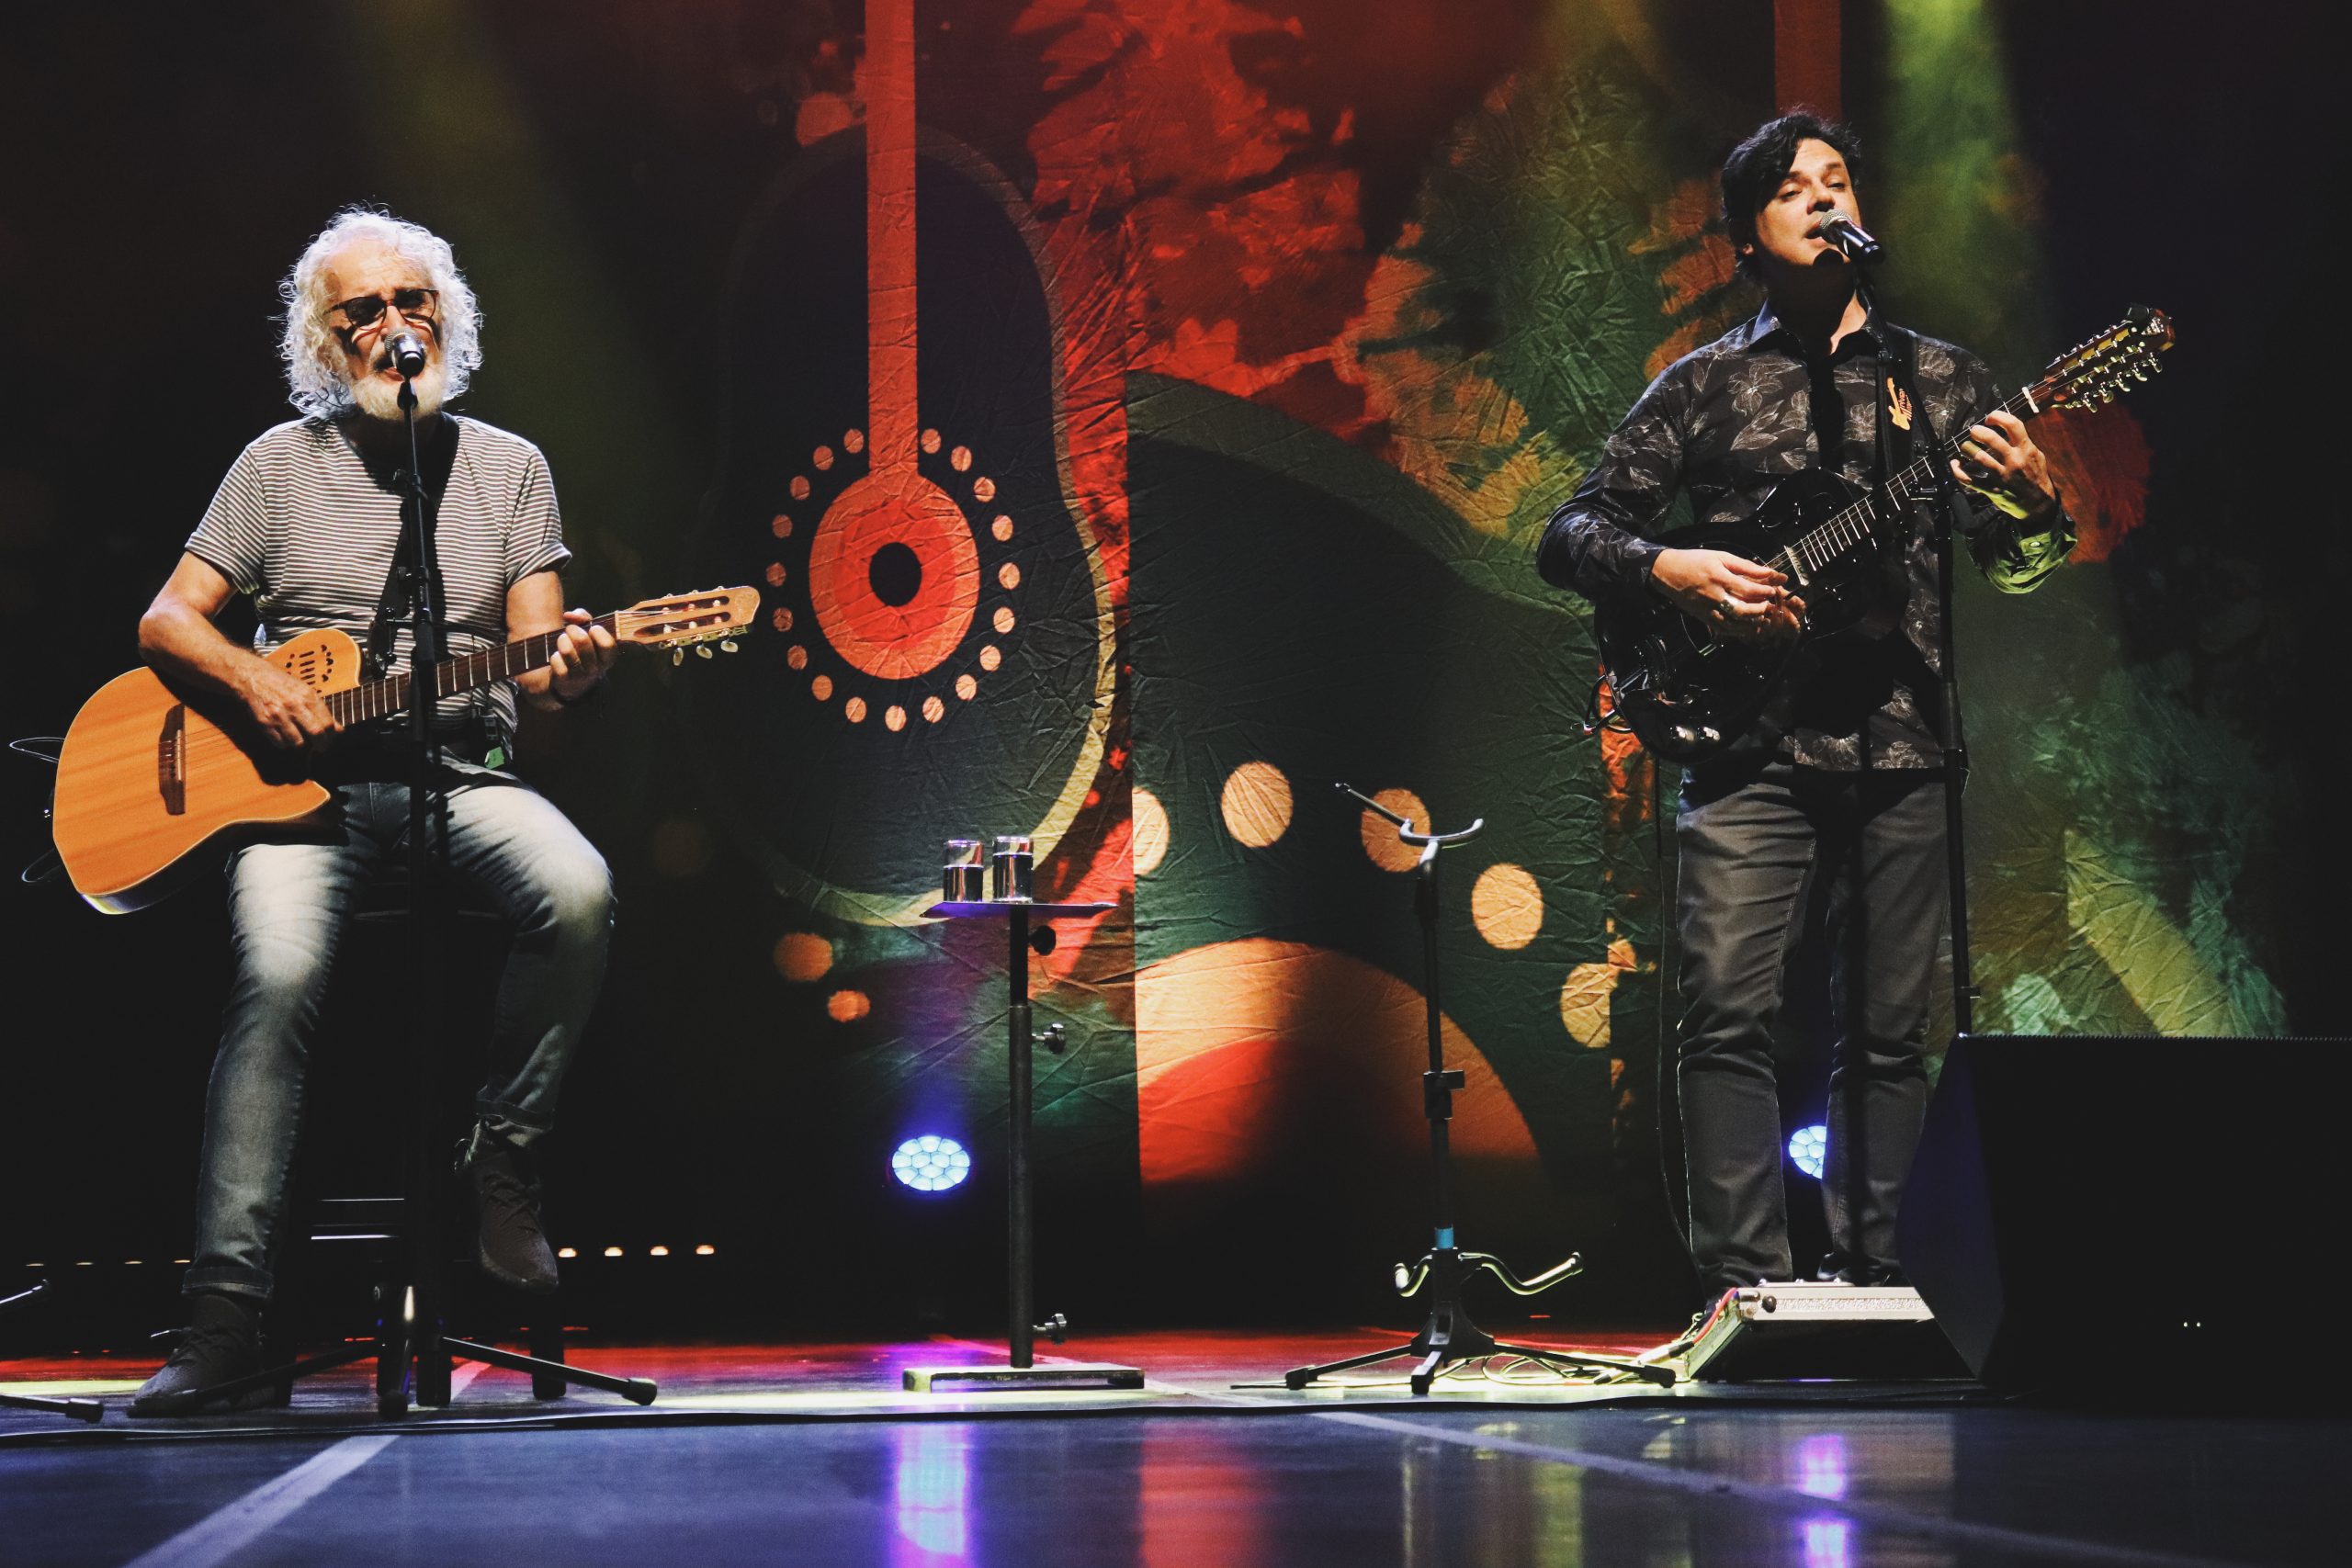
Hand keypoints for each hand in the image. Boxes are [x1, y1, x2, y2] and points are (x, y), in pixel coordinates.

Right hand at [239, 660, 341, 750]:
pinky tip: (285, 736)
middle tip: (320, 748)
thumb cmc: (280, 683)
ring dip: (301, 745)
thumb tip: (339, 729)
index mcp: (307, 696)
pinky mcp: (265, 723)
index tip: (330, 739)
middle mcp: (294, 706)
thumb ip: (321, 711)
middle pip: (316, 734)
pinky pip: (280, 743)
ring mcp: (279, 715)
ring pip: (298, 743)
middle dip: (321, 745)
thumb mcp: (304, 691)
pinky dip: (285, 744)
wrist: (252, 676)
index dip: (331, 736)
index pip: (327, 724)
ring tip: (301, 740)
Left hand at [546, 607, 617, 701]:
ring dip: (562, 640)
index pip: (607, 643)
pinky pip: (556, 661)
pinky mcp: (564, 680)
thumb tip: (570, 615)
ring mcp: (580, 675)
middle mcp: (596, 668)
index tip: (592, 629)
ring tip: (563, 640)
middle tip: (570, 630)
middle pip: (582, 641)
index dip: (597, 631)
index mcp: (608, 657)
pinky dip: (555, 655)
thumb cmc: (584, 649)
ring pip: (567, 651)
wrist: (574, 681)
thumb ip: (584, 618)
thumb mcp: (590, 633)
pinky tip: (558, 657)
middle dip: (572, 629)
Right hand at [1650, 547, 1805, 643]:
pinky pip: (1724, 628)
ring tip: (1762, 615)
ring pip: (1734, 623)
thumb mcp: (1721, 556)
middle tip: (1770, 605)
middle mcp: (1714, 596)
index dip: (1765, 591)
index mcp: (1719, 577)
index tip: (1774, 590)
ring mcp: (1708, 609)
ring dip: (1752, 622)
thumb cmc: (1695, 561)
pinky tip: (1748, 625)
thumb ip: (1746, 566)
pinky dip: (1739, 630)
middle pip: (1743, 610)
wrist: (1668, 572)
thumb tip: (1769, 572)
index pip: (1748, 589)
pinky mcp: (1703, 617)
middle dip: (1760, 609)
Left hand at [1951, 408, 2056, 519]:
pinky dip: (1957, 471)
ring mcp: (2001, 475)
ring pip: (1978, 457)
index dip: (1998, 416)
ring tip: (1965, 446)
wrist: (2039, 504)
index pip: (2013, 425)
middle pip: (1992, 439)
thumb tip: (2007, 428)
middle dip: (1978, 431)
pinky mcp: (1991, 489)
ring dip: (1967, 449)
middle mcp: (2013, 460)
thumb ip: (2023, 443)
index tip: (1989, 419)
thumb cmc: (2036, 477)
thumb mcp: (2036, 456)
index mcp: (2026, 449)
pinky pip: (1969, 479)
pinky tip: (1954, 465)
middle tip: (1973, 431)